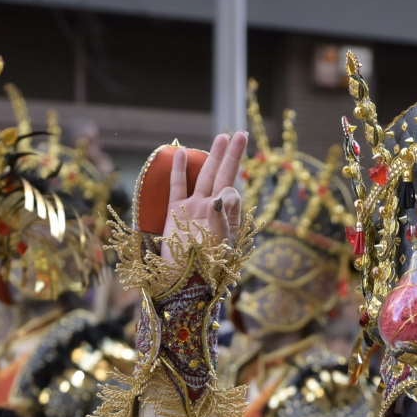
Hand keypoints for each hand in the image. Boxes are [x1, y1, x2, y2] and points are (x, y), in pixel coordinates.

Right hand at [160, 131, 247, 267]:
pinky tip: (180, 153)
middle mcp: (212, 210)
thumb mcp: (219, 243)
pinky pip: (178, 187)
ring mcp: (194, 209)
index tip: (226, 191)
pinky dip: (178, 170)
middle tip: (240, 134)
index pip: (233, 192)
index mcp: (226, 218)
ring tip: (222, 136)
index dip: (233, 187)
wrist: (182, 282)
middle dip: (232, 156)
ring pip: (206, 176)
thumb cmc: (204, 267)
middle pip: (224, 176)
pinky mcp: (176, 212)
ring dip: (214, 156)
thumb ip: (222, 218)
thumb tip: (224, 194)